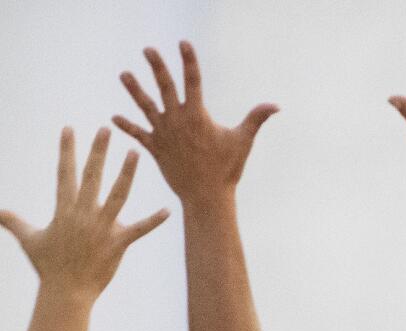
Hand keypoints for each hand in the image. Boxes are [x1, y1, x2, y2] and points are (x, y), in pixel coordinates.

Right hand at [0, 127, 168, 296]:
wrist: (66, 292)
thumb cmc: (48, 266)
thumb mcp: (29, 239)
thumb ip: (14, 221)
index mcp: (64, 209)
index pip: (65, 173)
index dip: (67, 150)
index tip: (69, 129)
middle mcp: (83, 214)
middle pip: (92, 176)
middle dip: (98, 151)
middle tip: (106, 129)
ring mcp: (102, 228)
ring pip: (117, 195)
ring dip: (127, 174)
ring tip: (136, 153)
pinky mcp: (117, 243)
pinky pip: (139, 230)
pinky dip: (153, 221)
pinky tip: (168, 211)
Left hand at [113, 41, 277, 207]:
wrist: (206, 196)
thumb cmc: (226, 169)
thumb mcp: (242, 141)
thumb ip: (255, 119)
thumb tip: (276, 106)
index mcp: (197, 116)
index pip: (193, 81)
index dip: (188, 61)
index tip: (183, 43)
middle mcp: (177, 120)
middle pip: (165, 87)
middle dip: (157, 67)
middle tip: (148, 50)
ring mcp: (164, 133)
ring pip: (146, 106)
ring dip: (134, 90)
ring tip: (124, 74)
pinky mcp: (155, 148)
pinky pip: (138, 134)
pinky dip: (127, 126)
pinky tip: (113, 118)